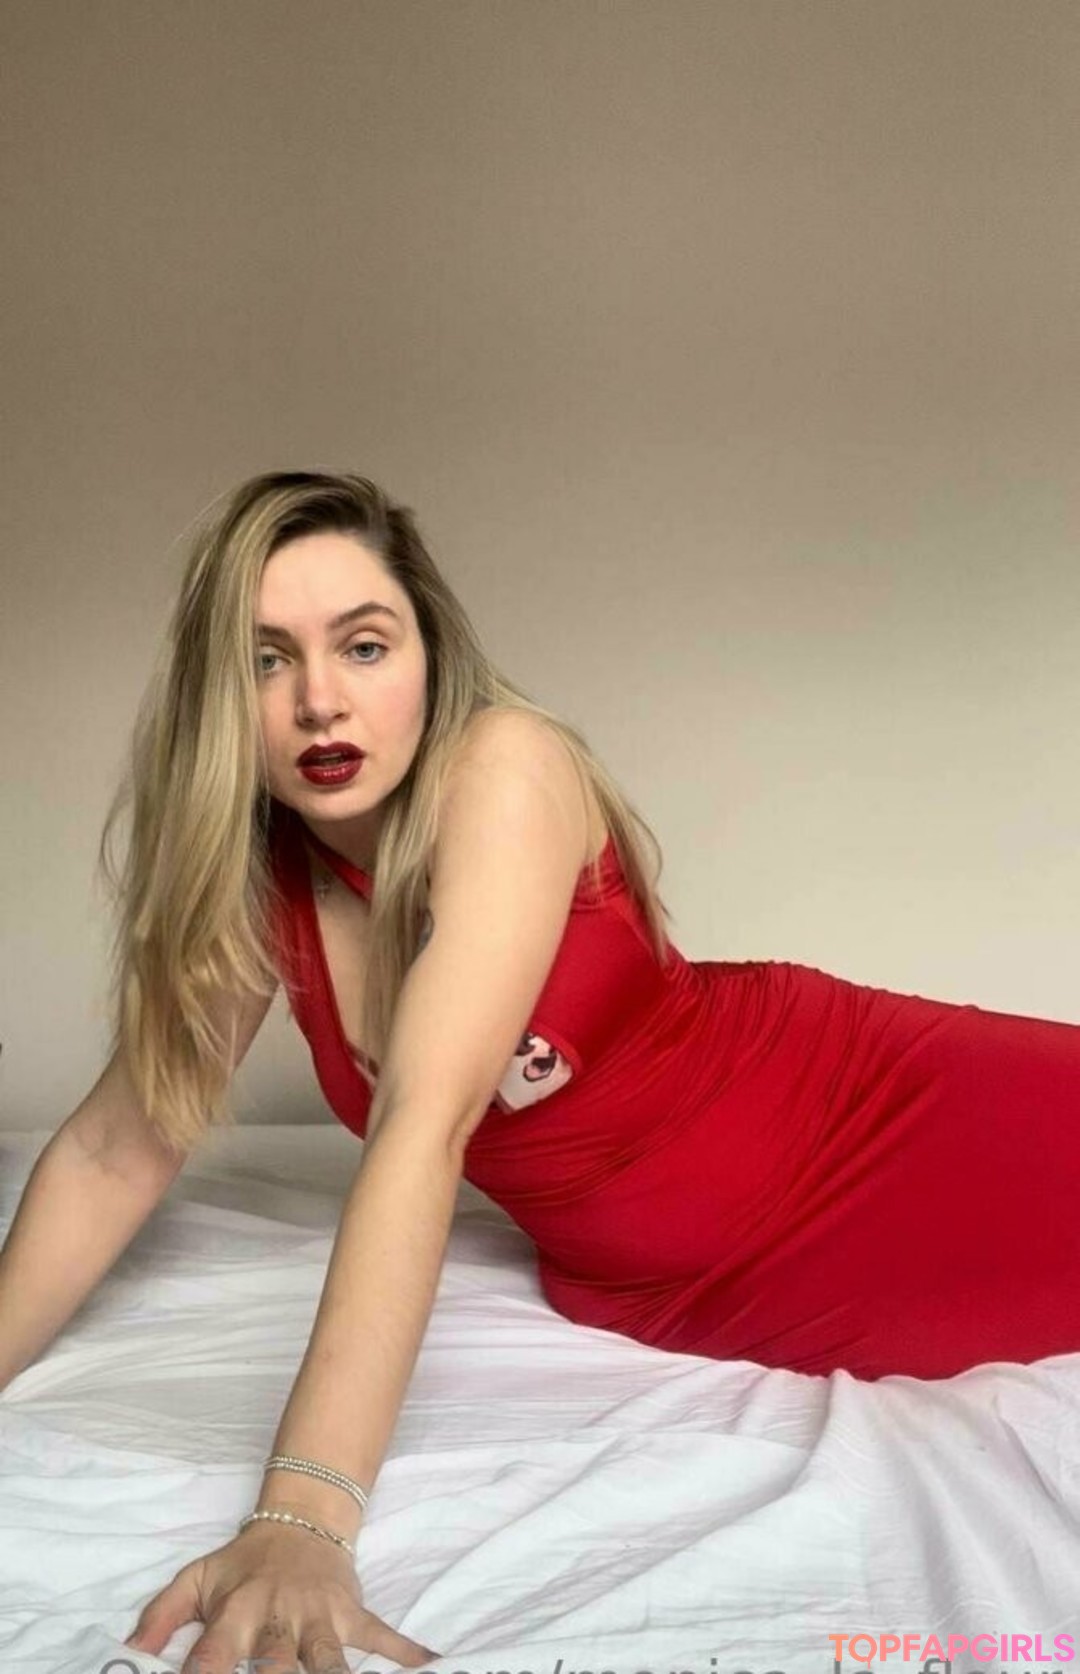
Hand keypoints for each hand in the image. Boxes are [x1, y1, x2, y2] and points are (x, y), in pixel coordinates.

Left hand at [123, 1519, 440, 1672]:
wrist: (302, 1517)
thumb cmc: (244, 1562)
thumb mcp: (195, 1580)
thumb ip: (158, 1618)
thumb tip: (122, 1655)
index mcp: (237, 1610)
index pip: (211, 1655)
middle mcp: (279, 1616)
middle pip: (276, 1665)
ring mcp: (321, 1617)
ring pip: (330, 1660)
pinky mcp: (354, 1614)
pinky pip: (384, 1637)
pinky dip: (410, 1654)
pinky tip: (436, 1666)